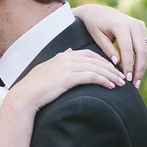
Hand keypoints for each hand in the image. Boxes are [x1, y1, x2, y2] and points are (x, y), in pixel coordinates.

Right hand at [8, 49, 126, 111]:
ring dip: (111, 75)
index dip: (102, 61)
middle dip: (110, 68)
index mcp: (62, 57)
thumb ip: (59, 61)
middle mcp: (66, 58)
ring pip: (97, 68)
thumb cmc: (34, 88)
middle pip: (95, 60)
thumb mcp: (46, 70)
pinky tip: (110, 86)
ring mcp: (67, 67)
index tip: (111, 69)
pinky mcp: (69, 77)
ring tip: (120, 83)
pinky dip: (104, 80)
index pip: (88, 54)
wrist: (25, 96)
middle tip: (121, 77)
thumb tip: (68, 50)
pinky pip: (92, 76)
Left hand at [73, 3, 146, 86]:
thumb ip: (108, 49)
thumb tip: (118, 63)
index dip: (129, 65)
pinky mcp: (142, 28)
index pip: (128, 50)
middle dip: (139, 69)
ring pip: (146, 49)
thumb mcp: (97, 37)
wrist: (97, 11)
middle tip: (135, 84)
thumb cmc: (94, 25)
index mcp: (121, 26)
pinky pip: (145, 46)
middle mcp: (134, 25)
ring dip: (143, 66)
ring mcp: (140, 25)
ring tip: (137, 81)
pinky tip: (137, 71)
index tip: (127, 79)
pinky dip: (142, 59)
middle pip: (141, 50)